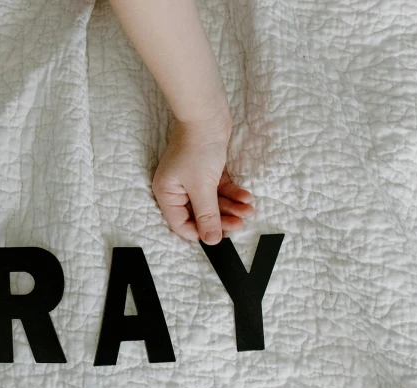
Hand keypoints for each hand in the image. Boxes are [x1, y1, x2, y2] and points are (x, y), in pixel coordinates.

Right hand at [152, 119, 253, 243]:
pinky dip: (233, 194)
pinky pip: (220, 190)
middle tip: (240, 224)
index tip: (220, 236)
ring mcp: (192, 180)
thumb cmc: (197, 148)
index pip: (181, 224)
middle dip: (221, 220)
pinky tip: (247, 198)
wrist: (207, 116)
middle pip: (199, 215)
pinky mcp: (207, 172)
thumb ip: (207, 216)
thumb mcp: (202, 187)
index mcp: (167, 194)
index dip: (200, 233)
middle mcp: (177, 189)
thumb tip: (210, 241)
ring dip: (231, 208)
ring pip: (213, 203)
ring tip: (249, 210)